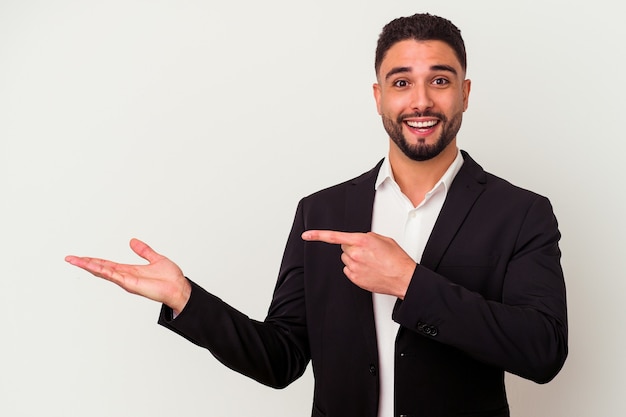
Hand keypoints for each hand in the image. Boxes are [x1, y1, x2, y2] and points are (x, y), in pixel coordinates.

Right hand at [65, 238, 190, 314]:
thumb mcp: (155, 259)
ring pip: (104, 271)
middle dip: (85, 263)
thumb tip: (133, 241)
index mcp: (129, 270)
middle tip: (69, 258)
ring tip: (75, 260)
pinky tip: (93, 266)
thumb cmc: (171, 278)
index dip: (93, 260)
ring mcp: (127, 281)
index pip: (107, 264)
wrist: (179, 288)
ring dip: (89, 266)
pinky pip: (115, 276)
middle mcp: (125, 276)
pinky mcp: (131, 284)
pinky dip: (103, 271)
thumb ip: (144, 250)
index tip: (80, 257)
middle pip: (101, 268)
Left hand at [301, 230, 415, 298]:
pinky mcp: (355, 279)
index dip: (318, 235)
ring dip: (354, 259)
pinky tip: (369, 270)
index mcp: (362, 241)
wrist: (403, 278)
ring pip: (346, 259)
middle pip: (344, 247)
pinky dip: (356, 269)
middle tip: (367, 252)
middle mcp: (355, 254)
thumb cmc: (397, 259)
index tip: (306, 235)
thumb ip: (367, 237)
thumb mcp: (383, 240)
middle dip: (352, 247)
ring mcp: (354, 267)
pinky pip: (348, 270)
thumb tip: (360, 239)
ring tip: (371, 262)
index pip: (334, 236)